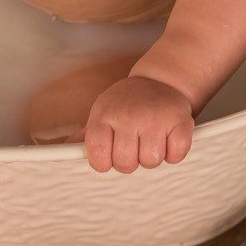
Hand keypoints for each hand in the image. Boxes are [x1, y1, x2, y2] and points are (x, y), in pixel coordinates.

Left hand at [78, 76, 195, 173]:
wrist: (161, 81)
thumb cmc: (127, 103)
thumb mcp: (102, 112)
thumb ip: (86, 135)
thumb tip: (64, 151)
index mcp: (105, 115)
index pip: (97, 154)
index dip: (103, 162)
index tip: (109, 157)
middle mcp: (129, 116)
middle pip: (125, 163)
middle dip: (130, 161)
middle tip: (134, 146)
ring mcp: (156, 118)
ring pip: (151, 162)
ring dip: (152, 157)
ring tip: (150, 140)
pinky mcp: (181, 121)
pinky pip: (176, 156)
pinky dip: (173, 153)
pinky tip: (168, 139)